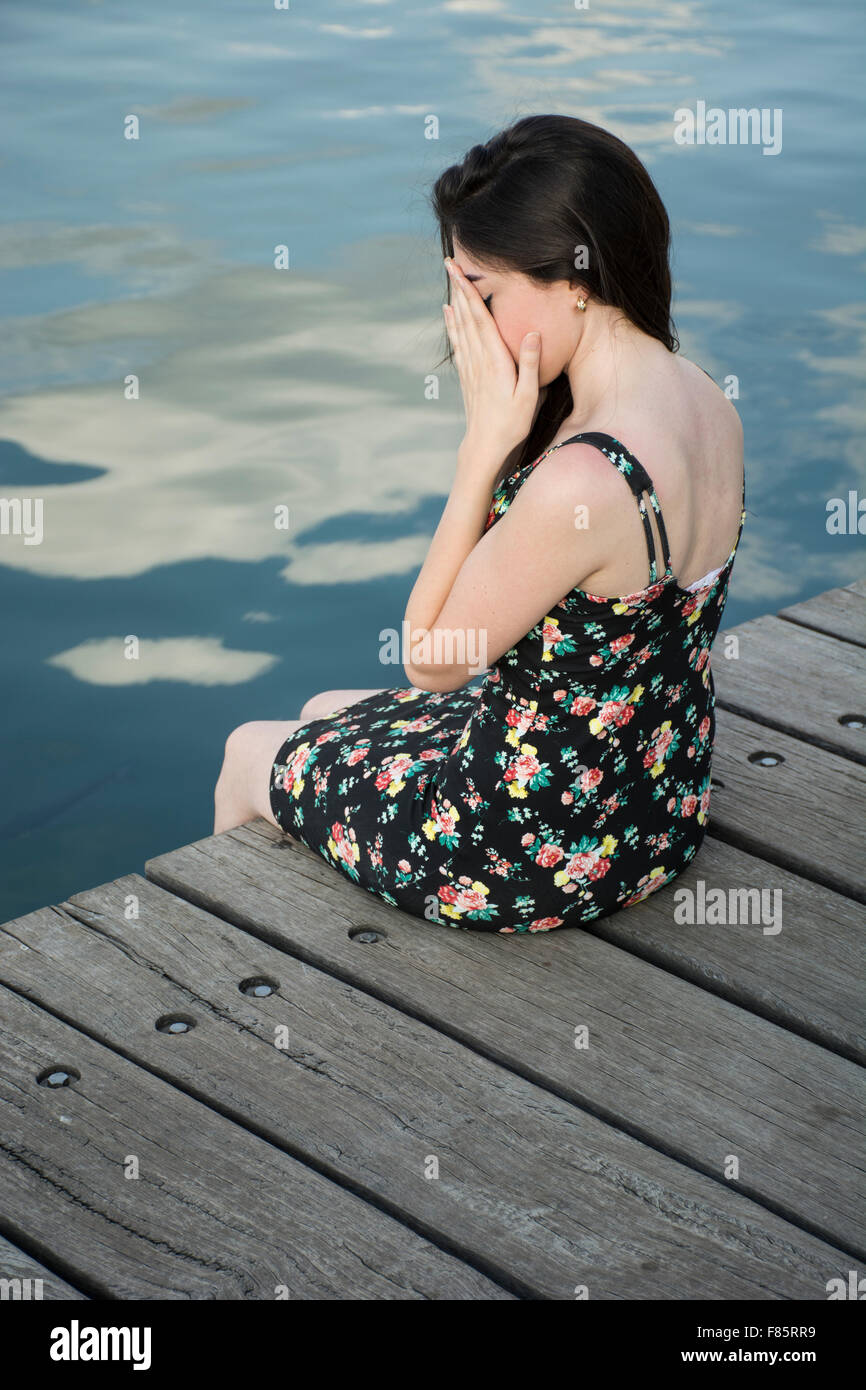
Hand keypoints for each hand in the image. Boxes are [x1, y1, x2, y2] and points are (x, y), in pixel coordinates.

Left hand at [443, 257, 541, 458]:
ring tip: (449, 281)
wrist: (485, 447)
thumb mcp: (529, 396)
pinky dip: (453, 324)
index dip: (470, 294)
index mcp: (495, 362)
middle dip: (458, 290)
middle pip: (467, 318)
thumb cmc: (511, 424)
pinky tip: (449, 314)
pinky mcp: (467, 376)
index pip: (480, 320)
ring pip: (460, 327)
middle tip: (450, 264)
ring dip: (455, 302)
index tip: (460, 272)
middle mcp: (478, 361)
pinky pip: (458, 343)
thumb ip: (530, 364)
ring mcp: (470, 368)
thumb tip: (533, 332)